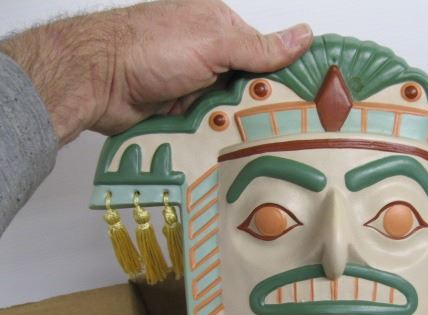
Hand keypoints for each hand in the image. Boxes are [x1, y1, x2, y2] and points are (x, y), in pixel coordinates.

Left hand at [0, 0, 311, 144]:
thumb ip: (259, 47)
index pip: (267, 53)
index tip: (309, 101)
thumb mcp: (213, 43)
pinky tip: (240, 151)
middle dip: (265, 107)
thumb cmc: (150, 50)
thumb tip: (305, 35)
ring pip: (234, 110)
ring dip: (243, 125)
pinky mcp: (185, 113)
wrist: (96, 81)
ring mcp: (197, 86)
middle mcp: (211, 57)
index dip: (286, 76)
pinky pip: (213, 127)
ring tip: (270, 146)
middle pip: (252, 86)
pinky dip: (222, 137)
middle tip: (292, 132)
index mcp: (221, 28)